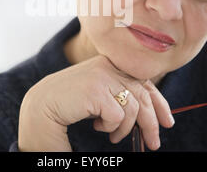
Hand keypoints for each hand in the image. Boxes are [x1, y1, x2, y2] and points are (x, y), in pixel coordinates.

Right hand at [18, 55, 174, 150]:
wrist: (39, 107)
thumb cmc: (68, 103)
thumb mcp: (99, 94)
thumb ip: (118, 92)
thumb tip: (149, 110)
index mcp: (109, 63)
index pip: (143, 81)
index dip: (159, 102)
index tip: (167, 121)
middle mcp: (107, 65)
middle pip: (142, 95)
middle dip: (151, 122)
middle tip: (154, 143)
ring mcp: (101, 75)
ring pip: (133, 107)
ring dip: (125, 129)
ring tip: (112, 136)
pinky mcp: (95, 89)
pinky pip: (117, 116)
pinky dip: (110, 127)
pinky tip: (97, 127)